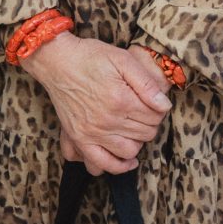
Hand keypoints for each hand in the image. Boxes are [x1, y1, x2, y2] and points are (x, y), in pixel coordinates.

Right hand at [23, 33, 172, 175]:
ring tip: (134, 128)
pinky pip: (102, 163)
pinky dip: (117, 166)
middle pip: (145, 134)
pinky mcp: (80, 139)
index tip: (152, 101)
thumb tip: (164, 106)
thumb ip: (147, 83)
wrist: (58, 61)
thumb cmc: (90, 57)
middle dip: (150, 123)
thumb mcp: (123, 59)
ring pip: (129, 151)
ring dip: (137, 141)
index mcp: (122, 100)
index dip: (159, 109)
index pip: (155, 116)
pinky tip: (128, 160)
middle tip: (143, 110)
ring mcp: (93, 133)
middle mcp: (108, 121)